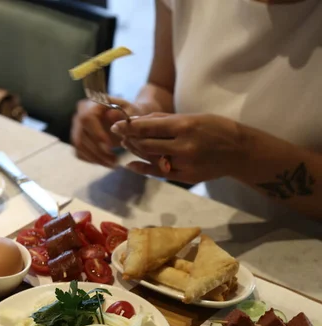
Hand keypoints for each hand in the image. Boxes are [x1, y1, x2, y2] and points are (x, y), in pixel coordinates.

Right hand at [70, 98, 144, 167]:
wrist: (126, 120)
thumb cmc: (131, 114)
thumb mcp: (132, 112)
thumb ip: (123, 114)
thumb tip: (110, 114)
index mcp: (92, 102)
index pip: (87, 118)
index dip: (96, 134)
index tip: (110, 147)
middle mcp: (80, 113)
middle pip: (81, 135)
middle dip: (98, 151)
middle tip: (114, 161)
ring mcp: (77, 126)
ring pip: (79, 146)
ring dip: (96, 158)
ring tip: (113, 164)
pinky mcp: (78, 139)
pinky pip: (80, 153)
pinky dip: (92, 160)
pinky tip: (106, 162)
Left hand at [110, 113, 245, 183]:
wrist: (239, 152)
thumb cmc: (216, 129)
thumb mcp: (193, 117)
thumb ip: (166, 121)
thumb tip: (139, 121)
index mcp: (185, 126)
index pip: (149, 126)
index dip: (130, 126)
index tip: (116, 124)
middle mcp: (183, 146)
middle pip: (147, 144)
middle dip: (130, 139)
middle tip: (120, 134)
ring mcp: (184, 164)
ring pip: (151, 158)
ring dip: (136, 152)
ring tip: (128, 145)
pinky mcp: (185, 177)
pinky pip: (159, 173)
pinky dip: (144, 169)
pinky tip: (132, 165)